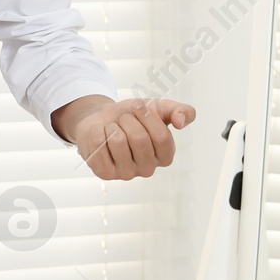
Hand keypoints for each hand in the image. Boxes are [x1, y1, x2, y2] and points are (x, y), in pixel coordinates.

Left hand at [61, 96, 194, 179]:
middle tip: (124, 119)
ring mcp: (126, 174)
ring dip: (112, 126)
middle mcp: (148, 169)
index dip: (148, 116)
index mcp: (165, 156)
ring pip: (118, 141)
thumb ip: (181, 111)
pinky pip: (99, 144)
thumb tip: (181, 122)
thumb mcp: (160, 108)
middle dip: (128, 120)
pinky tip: (101, 136)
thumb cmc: (132, 115)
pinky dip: (97, 131)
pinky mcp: (105, 173)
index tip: (138, 105)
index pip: (162, 137)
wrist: (102, 118)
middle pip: (139, 139)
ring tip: (113, 129)